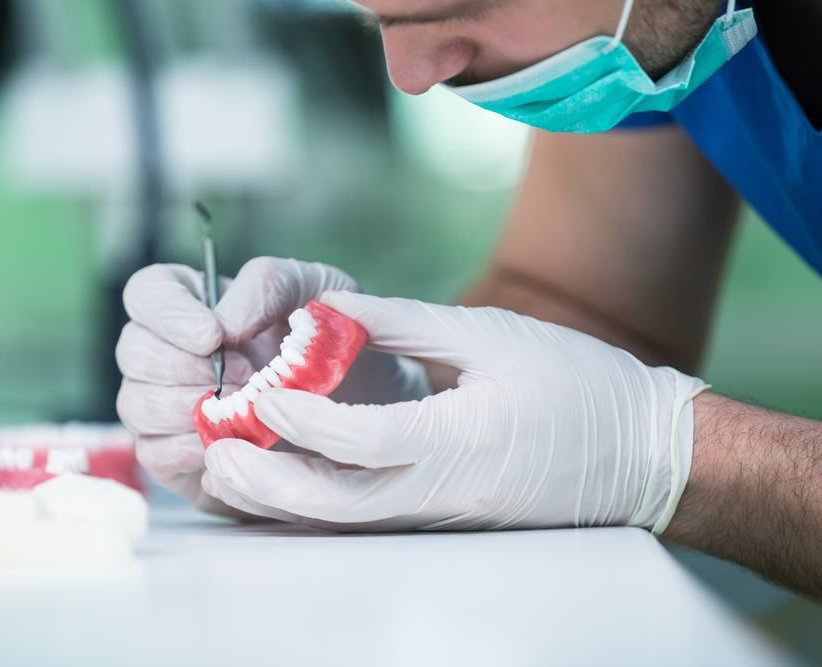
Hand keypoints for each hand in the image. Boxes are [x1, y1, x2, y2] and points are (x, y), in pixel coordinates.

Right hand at [116, 258, 429, 518]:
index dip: (168, 313)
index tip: (212, 335)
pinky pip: (156, 454)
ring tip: (245, 412)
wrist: (358, 415)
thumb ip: (269, 284)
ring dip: (190, 409)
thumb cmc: (332, 346)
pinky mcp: (174, 458)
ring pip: (137, 404)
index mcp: (193, 303)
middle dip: (185, 368)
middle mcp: (166, 352)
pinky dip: (192, 449)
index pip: (147, 293)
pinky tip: (233, 444)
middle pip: (133, 350)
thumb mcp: (317, 291)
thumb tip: (224, 321)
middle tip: (244, 380)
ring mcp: (162, 407)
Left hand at [201, 292, 708, 531]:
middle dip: (266, 482)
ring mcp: (442, 516)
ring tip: (230, 465)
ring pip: (343, 522)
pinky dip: (315, 504)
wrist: (642, 455)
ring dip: (281, 499)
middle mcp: (444, 492)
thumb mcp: (491, 335)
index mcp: (461, 441)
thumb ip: (404, 323)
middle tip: (214, 450)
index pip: (364, 439)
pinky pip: (365, 520)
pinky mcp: (443, 519)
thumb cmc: (577, 386)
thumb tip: (329, 311)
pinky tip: (283, 478)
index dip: (303, 416)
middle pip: (335, 505)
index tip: (260, 390)